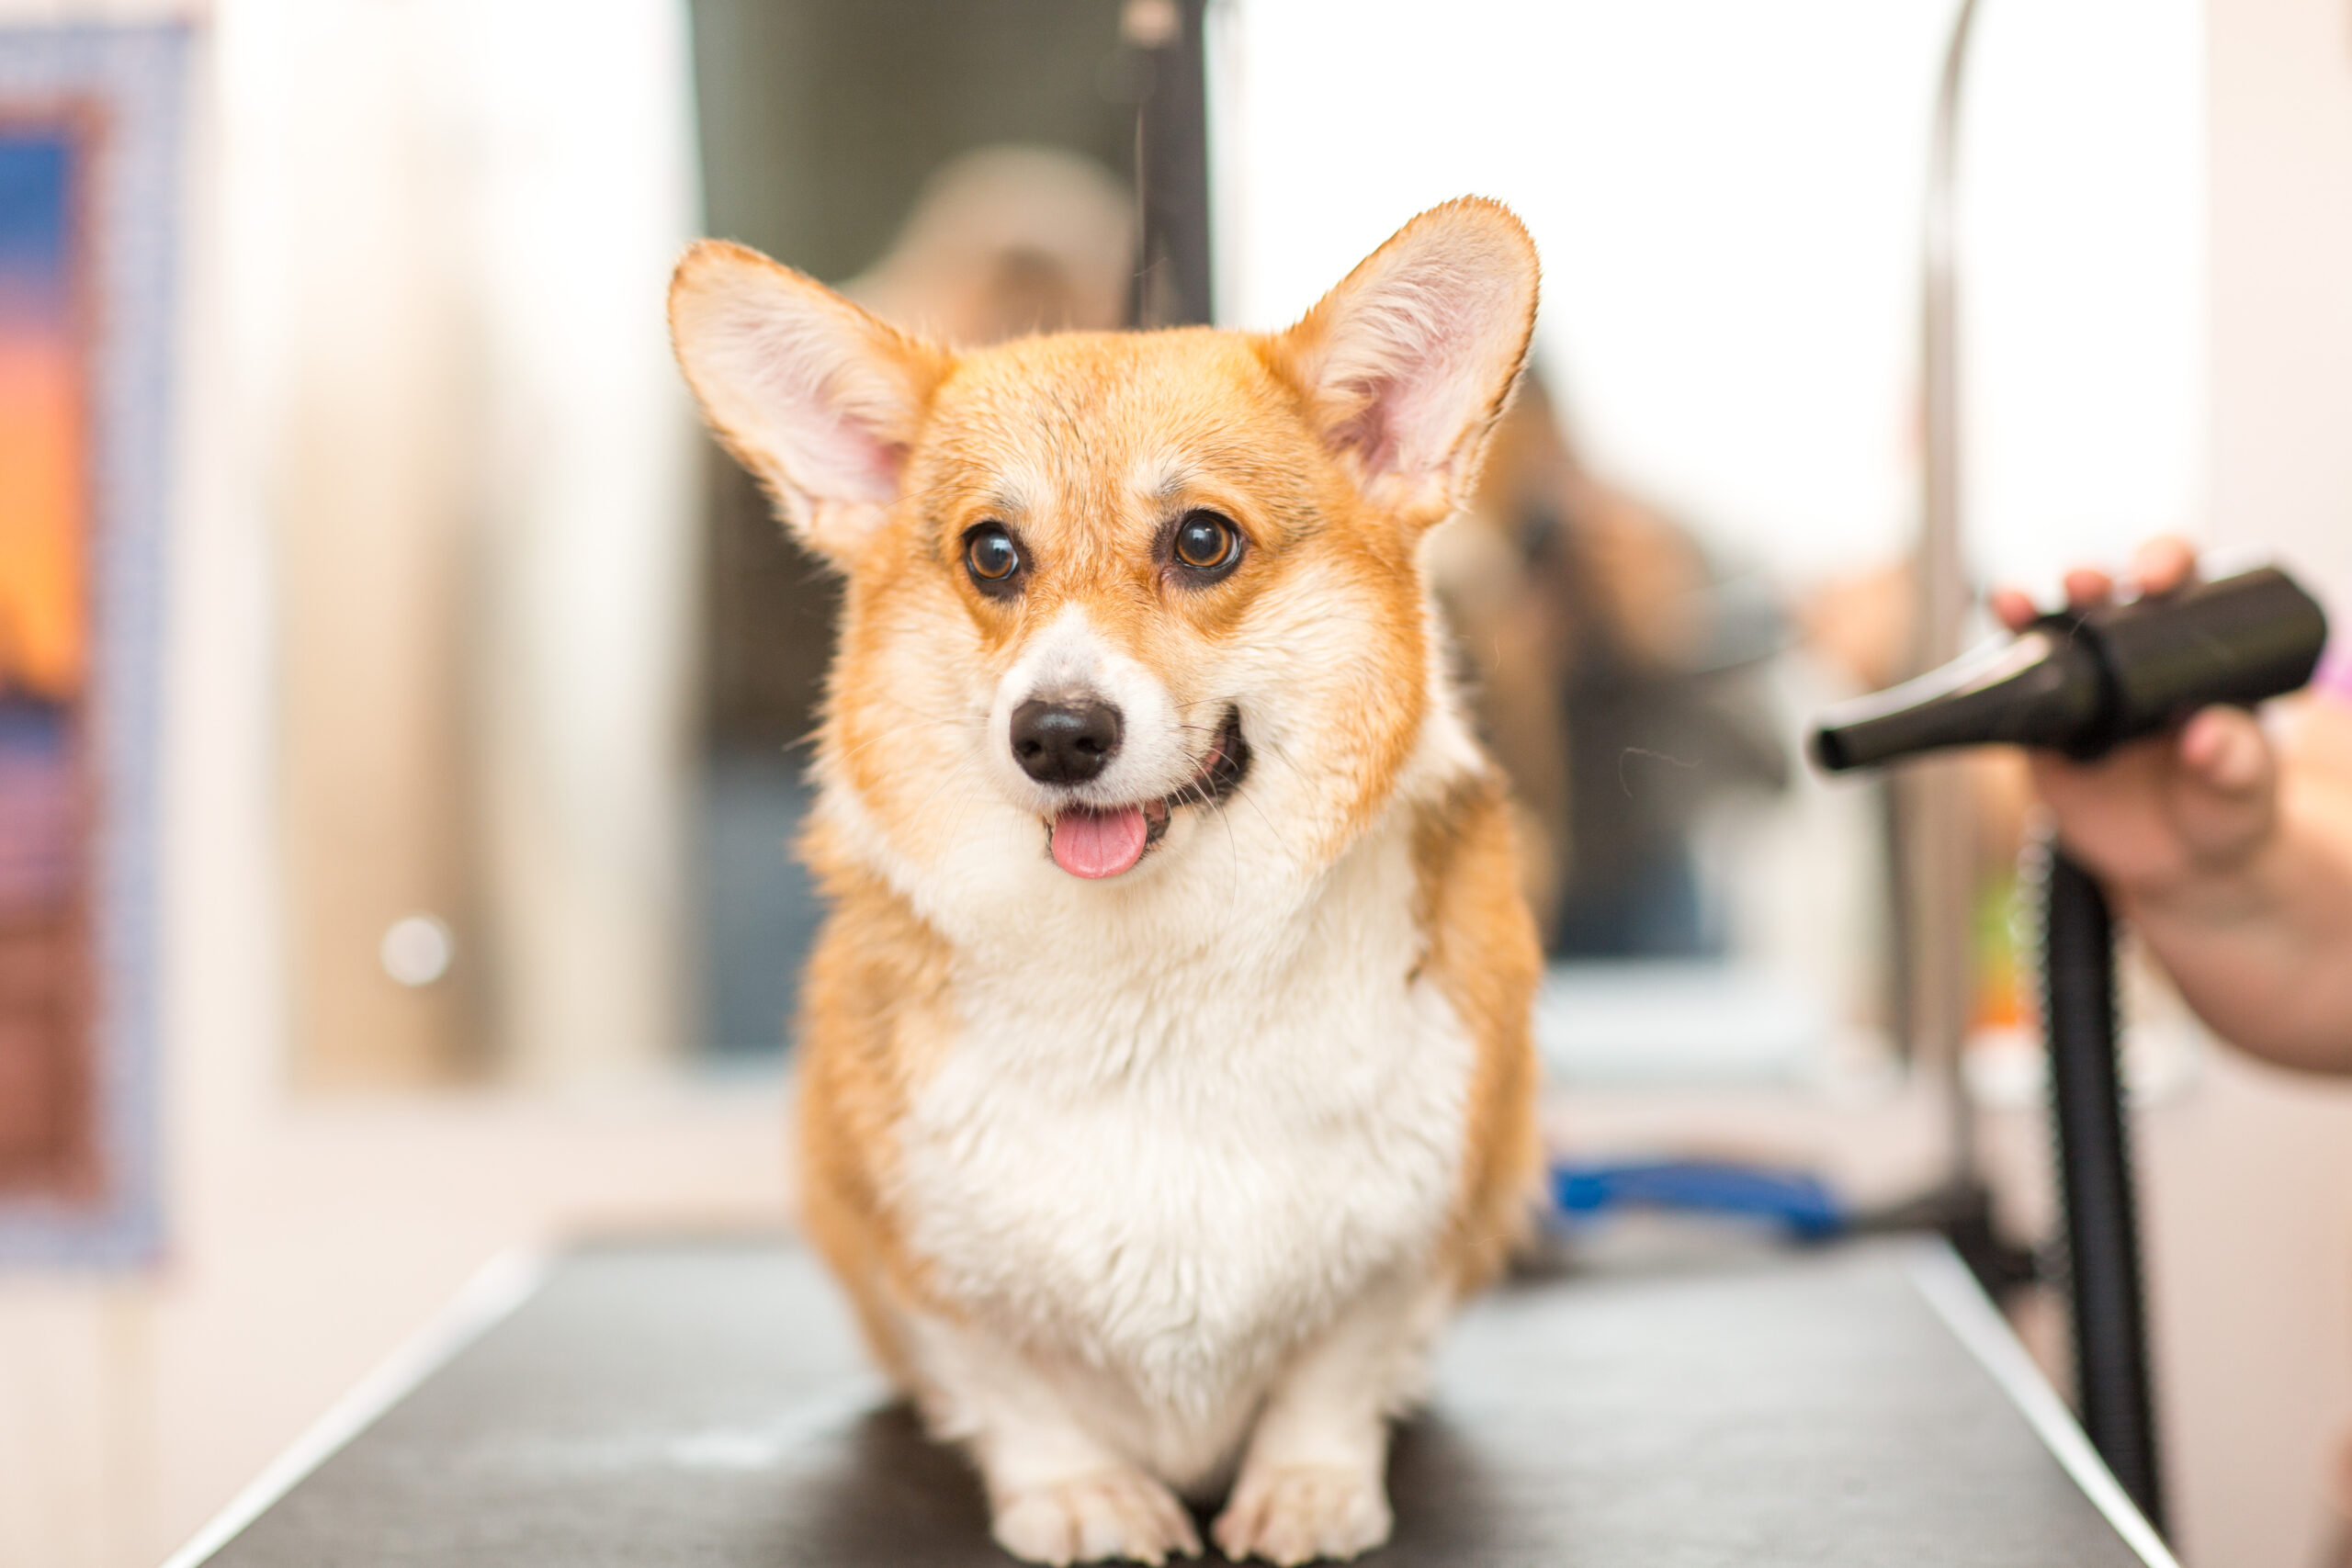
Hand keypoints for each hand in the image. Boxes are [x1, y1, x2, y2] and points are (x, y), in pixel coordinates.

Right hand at [1987, 537, 2282, 908]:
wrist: (2176, 865)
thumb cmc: (2226, 811)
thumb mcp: (2246, 787)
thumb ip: (2237, 761)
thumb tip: (2205, 731)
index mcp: (2196, 651)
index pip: (2181, 587)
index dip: (2165, 564)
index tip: (2155, 576)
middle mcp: (2134, 657)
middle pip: (2108, 595)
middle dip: (2091, 578)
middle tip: (2084, 583)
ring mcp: (2085, 689)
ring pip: (2051, 633)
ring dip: (2030, 609)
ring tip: (2013, 602)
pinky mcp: (2044, 728)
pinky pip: (2012, 694)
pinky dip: (1989, 672)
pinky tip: (1977, 660)